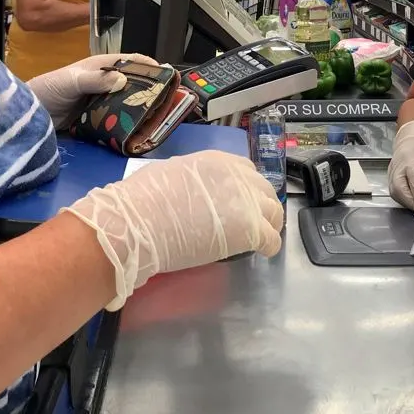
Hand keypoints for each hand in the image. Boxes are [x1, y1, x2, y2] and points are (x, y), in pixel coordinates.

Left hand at [28, 53, 158, 129]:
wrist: (28, 116)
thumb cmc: (47, 89)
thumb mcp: (71, 81)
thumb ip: (94, 79)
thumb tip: (122, 79)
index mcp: (100, 67)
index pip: (129, 61)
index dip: (148, 64)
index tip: (166, 72)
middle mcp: (103, 83)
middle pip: (131, 84)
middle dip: (148, 89)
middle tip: (167, 99)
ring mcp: (100, 102)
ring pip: (125, 103)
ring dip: (138, 108)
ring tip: (156, 116)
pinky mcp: (95, 119)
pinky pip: (114, 120)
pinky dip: (125, 124)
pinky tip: (135, 130)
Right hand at [63, 150, 283, 308]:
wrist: (139, 223)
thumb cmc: (142, 199)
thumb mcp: (168, 173)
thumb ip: (188, 179)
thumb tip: (187, 190)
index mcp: (216, 161)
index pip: (246, 170)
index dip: (245, 188)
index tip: (240, 201)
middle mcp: (237, 177)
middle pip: (264, 190)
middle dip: (261, 205)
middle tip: (253, 222)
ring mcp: (246, 203)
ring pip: (274, 212)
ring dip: (269, 224)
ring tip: (260, 237)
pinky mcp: (249, 230)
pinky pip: (271, 240)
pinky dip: (269, 246)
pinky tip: (261, 253)